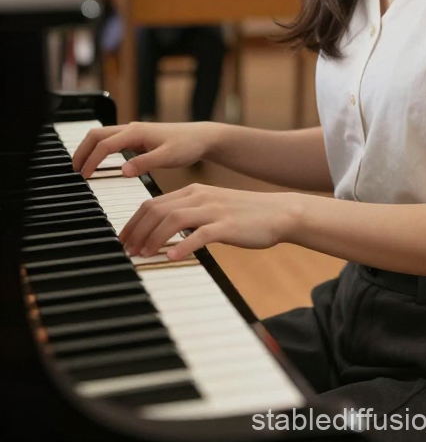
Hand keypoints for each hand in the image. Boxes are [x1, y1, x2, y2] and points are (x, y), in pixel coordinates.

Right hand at [72, 121, 216, 178]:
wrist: (201, 138)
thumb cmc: (187, 145)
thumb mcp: (168, 157)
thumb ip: (145, 164)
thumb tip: (123, 171)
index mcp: (136, 132)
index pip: (105, 145)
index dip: (92, 160)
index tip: (84, 176)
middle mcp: (131, 129)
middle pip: (96, 135)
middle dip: (82, 151)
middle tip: (73, 170)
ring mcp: (133, 133)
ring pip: (102, 136)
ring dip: (89, 149)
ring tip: (81, 167)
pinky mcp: (137, 139)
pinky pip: (111, 142)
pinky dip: (99, 150)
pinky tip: (99, 163)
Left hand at [118, 183, 297, 259]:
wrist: (278, 212)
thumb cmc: (244, 215)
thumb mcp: (212, 209)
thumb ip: (189, 217)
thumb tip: (164, 235)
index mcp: (193, 192)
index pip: (153, 203)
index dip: (133, 222)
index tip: (124, 240)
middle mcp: (200, 197)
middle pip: (157, 209)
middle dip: (136, 231)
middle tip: (127, 251)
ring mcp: (213, 210)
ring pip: (173, 219)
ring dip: (153, 238)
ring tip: (143, 255)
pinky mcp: (227, 225)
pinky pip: (200, 234)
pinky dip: (183, 245)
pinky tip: (173, 257)